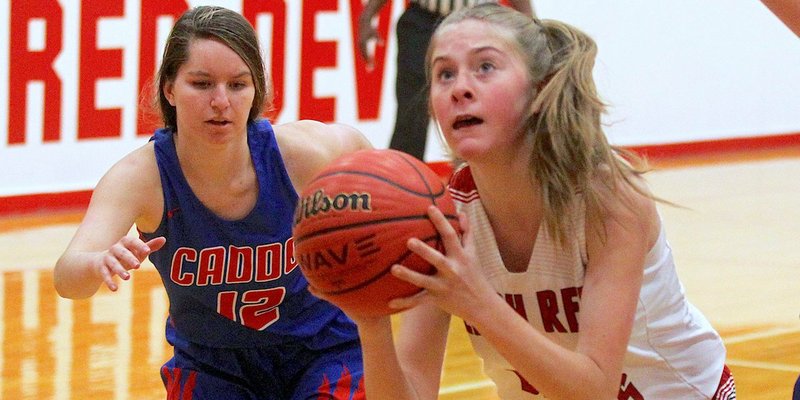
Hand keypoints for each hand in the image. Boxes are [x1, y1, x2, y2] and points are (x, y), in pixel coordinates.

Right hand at [93, 236, 165, 291]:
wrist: (100, 262)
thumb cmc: (125, 256)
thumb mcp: (137, 252)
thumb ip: (149, 247)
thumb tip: (164, 239)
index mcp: (125, 242)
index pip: (132, 241)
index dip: (139, 245)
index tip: (147, 251)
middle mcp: (115, 248)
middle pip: (122, 253)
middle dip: (129, 258)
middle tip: (138, 266)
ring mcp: (107, 258)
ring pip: (113, 264)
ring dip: (120, 270)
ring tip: (127, 277)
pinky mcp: (101, 268)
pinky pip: (104, 274)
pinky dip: (109, 281)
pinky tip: (115, 289)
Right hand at [357, 13, 382, 67]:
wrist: (364, 22)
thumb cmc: (371, 28)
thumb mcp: (375, 33)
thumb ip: (378, 38)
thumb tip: (382, 43)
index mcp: (363, 44)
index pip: (366, 54)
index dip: (369, 60)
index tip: (372, 67)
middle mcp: (360, 45)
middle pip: (364, 56)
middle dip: (367, 63)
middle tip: (371, 70)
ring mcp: (359, 45)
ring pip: (363, 55)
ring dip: (366, 61)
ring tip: (370, 67)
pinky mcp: (360, 44)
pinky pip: (363, 52)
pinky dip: (365, 57)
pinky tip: (369, 61)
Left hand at [387, 206, 497, 321]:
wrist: (482, 305)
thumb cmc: (475, 275)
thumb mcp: (474, 253)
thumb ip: (467, 233)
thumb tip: (461, 213)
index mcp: (460, 256)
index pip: (450, 236)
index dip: (441, 221)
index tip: (430, 208)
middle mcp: (452, 270)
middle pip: (436, 259)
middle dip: (423, 250)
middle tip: (409, 240)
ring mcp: (443, 286)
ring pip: (423, 281)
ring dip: (408, 275)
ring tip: (393, 269)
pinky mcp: (436, 299)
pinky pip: (418, 301)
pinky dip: (405, 303)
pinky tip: (389, 302)